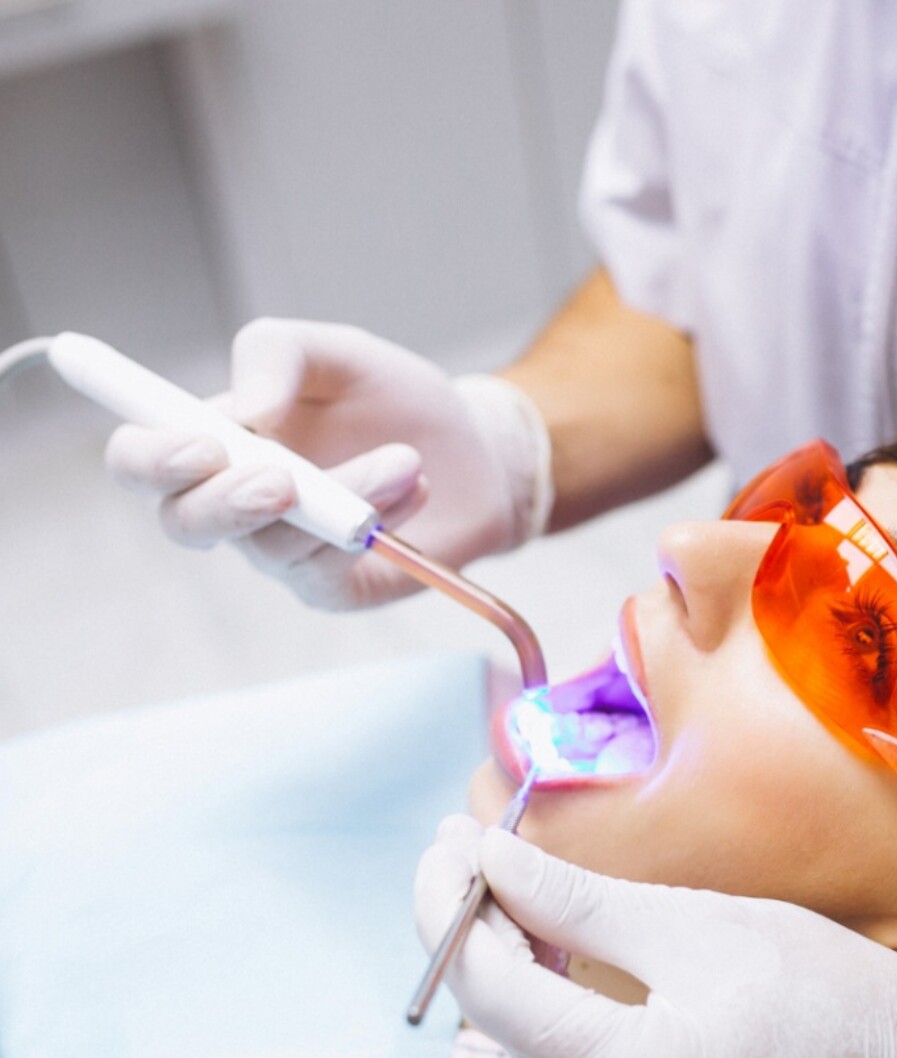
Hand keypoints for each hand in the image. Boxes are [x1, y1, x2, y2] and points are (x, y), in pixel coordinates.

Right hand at [105, 319, 551, 608]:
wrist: (477, 449)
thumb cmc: (393, 400)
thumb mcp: (337, 352)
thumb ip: (277, 355)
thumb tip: (246, 413)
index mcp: (216, 440)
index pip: (142, 461)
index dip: (151, 459)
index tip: (204, 445)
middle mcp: (235, 502)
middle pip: (184, 523)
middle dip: (228, 503)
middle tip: (283, 480)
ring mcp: (282, 551)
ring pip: (275, 542)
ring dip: (343, 495)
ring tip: (407, 460)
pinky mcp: (331, 587)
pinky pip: (328, 569)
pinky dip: (374, 522)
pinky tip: (415, 488)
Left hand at [413, 817, 896, 1057]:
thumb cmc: (819, 983)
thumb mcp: (693, 924)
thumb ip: (576, 901)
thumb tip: (489, 859)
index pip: (495, 992)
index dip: (453, 911)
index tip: (445, 841)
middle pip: (503, 1020)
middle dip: (471, 929)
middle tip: (460, 842)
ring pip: (530, 1038)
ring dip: (505, 957)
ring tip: (492, 873)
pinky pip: (568, 1056)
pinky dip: (546, 993)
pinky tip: (540, 935)